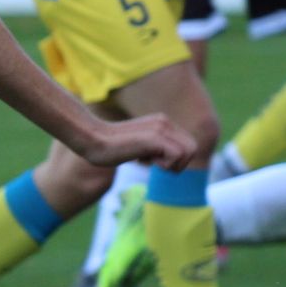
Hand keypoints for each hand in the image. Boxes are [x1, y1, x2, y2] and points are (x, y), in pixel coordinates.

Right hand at [75, 114, 198, 171]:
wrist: (92, 140)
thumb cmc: (109, 148)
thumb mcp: (138, 147)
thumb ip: (153, 149)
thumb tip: (164, 161)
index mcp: (162, 122)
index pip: (188, 145)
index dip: (176, 160)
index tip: (154, 161)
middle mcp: (165, 122)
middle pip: (192, 149)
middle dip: (178, 164)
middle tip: (155, 164)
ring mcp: (161, 127)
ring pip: (189, 152)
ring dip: (172, 165)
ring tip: (150, 162)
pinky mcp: (155, 137)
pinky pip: (177, 155)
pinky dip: (165, 165)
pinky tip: (145, 161)